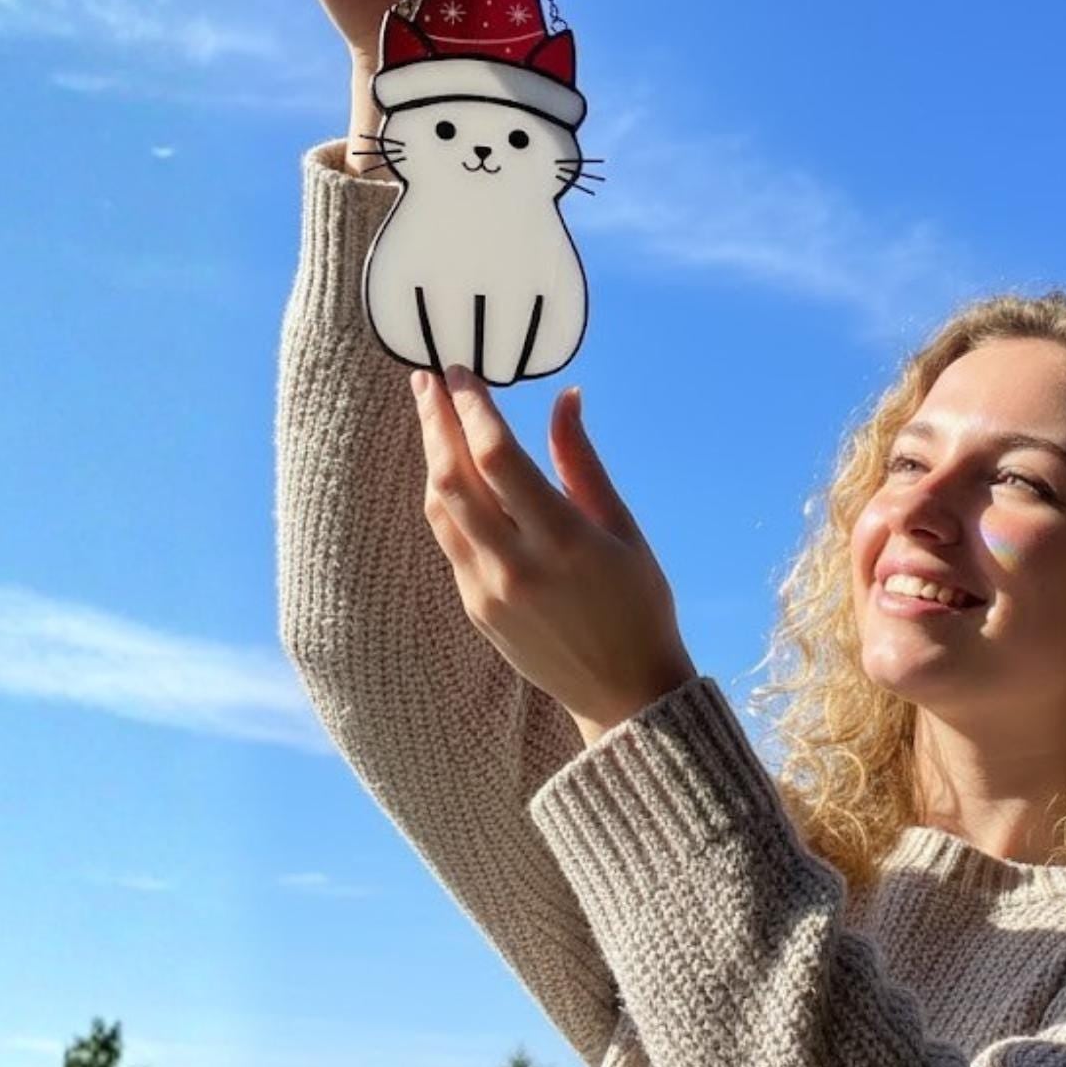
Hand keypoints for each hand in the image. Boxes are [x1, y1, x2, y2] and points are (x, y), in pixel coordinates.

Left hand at [411, 367, 698, 741]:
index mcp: (563, 539)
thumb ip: (582, 463)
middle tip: (426, 379)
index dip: (473, 408)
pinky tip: (449, 471)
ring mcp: (487, 591)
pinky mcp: (474, 609)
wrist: (623, 693)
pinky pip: (448, 540)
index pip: (497, 457)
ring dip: (431, 457)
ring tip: (432, 417)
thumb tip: (566, 398)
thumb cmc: (638, 603)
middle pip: (453, 478)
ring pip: (440, 509)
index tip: (462, 373)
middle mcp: (516, 564)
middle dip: (436, 421)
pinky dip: (444, 497)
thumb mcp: (623, 528)